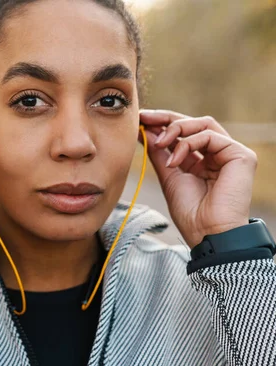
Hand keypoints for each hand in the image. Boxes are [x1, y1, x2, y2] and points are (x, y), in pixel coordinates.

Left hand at [139, 109, 257, 248]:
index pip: (184, 133)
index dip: (162, 123)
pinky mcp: (240, 155)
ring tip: (158, 143)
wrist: (207, 233)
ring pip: (203, 124)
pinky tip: (173, 161)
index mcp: (202, 160)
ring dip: (175, 129)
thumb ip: (159, 153)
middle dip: (166, 118)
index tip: (140, 120)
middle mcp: (218, 154)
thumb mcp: (169, 175)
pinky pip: (210, 136)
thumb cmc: (190, 212)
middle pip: (194, 123)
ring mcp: (231, 153)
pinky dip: (187, 144)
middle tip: (144, 118)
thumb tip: (144, 131)